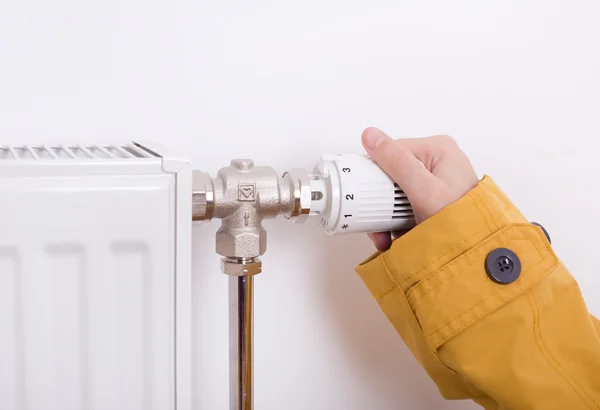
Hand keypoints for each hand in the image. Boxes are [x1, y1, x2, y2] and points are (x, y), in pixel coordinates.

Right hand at [361, 127, 478, 250]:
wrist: (475, 255)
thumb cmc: (462, 221)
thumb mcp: (424, 191)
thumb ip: (397, 162)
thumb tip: (371, 136)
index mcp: (437, 150)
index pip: (391, 151)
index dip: (374, 173)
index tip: (367, 194)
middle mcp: (436, 163)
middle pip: (390, 175)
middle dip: (379, 202)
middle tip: (377, 222)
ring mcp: (433, 184)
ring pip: (393, 194)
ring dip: (384, 217)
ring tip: (385, 235)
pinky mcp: (429, 203)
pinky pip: (402, 208)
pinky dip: (394, 224)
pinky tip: (394, 236)